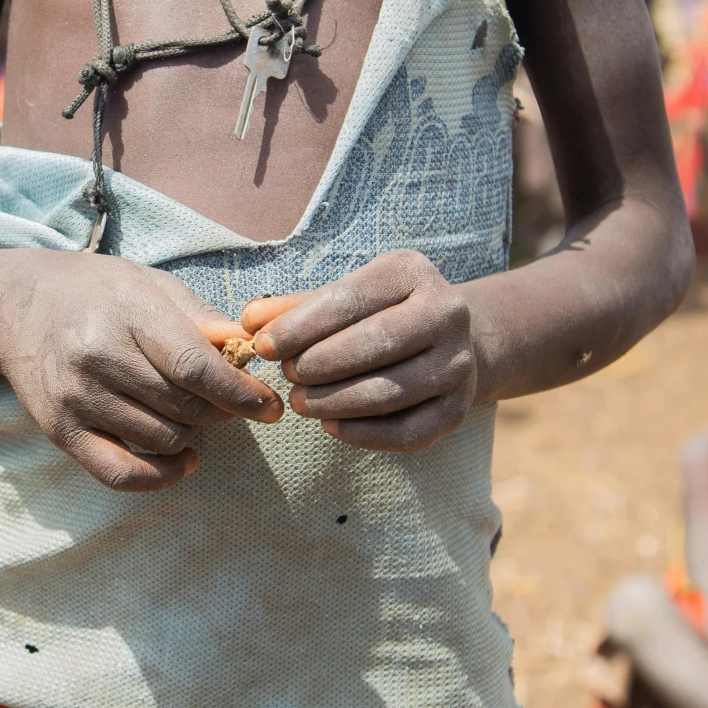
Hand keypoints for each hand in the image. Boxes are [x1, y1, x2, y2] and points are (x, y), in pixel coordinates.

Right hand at [0, 260, 282, 492]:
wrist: (16, 305)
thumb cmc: (96, 291)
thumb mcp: (149, 284)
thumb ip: (200, 318)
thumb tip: (250, 346)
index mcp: (126, 314)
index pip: (194, 367)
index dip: (239, 393)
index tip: (269, 406)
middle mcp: (98, 358)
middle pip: (183, 407)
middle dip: (221, 411)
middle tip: (230, 402)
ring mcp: (76, 398)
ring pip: (161, 439)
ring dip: (192, 434)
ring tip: (194, 413)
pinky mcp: (60, 431)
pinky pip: (120, 474)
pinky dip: (160, 476)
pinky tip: (183, 461)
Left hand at [244, 251, 477, 450]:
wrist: (446, 343)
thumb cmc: (377, 315)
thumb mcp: (341, 297)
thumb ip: (294, 309)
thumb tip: (249, 323)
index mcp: (412, 273)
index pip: (350, 299)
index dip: (300, 326)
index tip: (264, 346)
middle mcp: (447, 313)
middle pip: (374, 344)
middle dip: (318, 364)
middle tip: (286, 375)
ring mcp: (459, 364)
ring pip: (389, 392)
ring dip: (334, 402)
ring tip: (300, 402)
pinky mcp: (457, 410)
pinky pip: (406, 432)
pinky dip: (362, 434)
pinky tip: (331, 425)